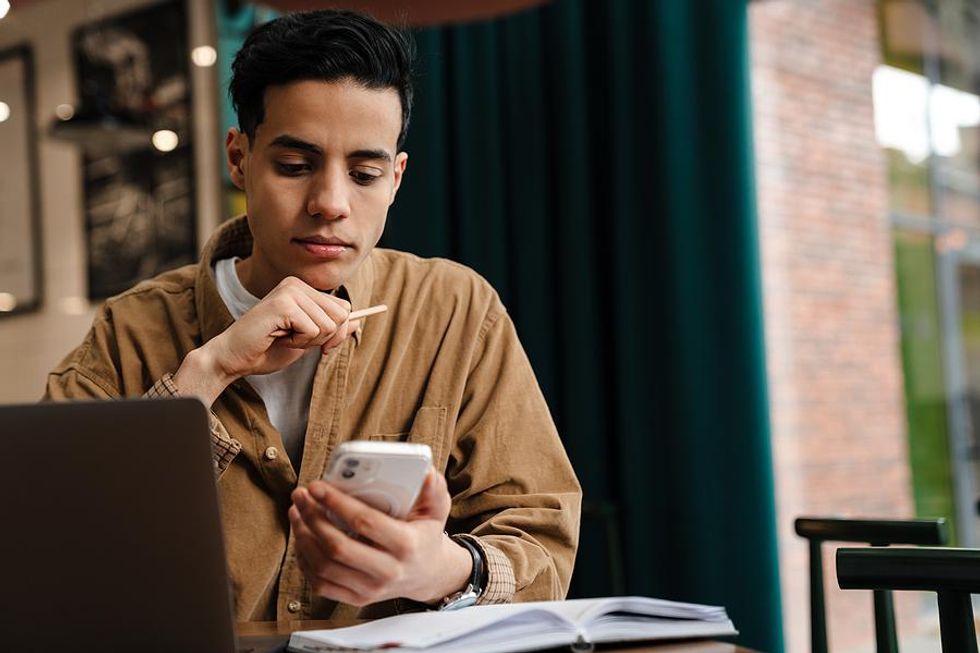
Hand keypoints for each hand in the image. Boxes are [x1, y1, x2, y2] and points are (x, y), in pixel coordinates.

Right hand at [173, 276, 356, 404]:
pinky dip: (298, 342)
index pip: (344, 308)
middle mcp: (297, 284)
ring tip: (284, 337)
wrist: (234, 358)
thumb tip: (359, 321)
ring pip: (328, 324)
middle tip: (295, 339)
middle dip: (323, 337)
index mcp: (303, 289)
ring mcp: (289, 291)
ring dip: (309, 340)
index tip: (317, 343)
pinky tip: (278, 337)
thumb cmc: (267, 349)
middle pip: (341, 315)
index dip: (336, 333)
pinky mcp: (283, 304)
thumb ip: (332, 330)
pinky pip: (313, 329)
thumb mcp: (308, 340)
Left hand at [289, 469, 473, 605]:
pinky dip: (305, 560)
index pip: (365, 522)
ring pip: (324, 566)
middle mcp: (388, 571)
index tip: (318, 486)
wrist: (427, 574)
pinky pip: (321, 584)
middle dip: (312, 517)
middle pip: (338, 546)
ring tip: (297, 512)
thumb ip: (434, 491)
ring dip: (303, 536)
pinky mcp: (356, 599)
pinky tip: (302, 538)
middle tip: (301, 496)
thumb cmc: (426, 536)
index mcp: (406, 546)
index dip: (337, 503)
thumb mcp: (436, 511)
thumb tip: (426, 473)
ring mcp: (370, 589)